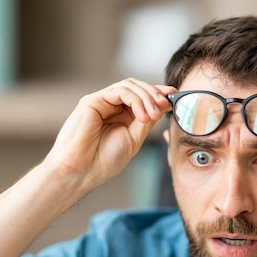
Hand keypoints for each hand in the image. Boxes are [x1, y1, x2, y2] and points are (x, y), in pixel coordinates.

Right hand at [44, 78, 173, 187]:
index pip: (142, 97)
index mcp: (121, 116)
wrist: (82, 170)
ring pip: (130, 86)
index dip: (158, 93)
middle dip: (155, 94)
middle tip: (165, 106)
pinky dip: (135, 99)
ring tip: (153, 114)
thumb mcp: (134, 138)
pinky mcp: (92, 100)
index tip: (174, 94)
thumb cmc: (104, 160)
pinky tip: (141, 115)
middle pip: (137, 87)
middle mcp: (111, 106)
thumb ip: (146, 120)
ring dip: (146, 97)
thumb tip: (163, 104)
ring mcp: (101, 102)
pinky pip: (119, 90)